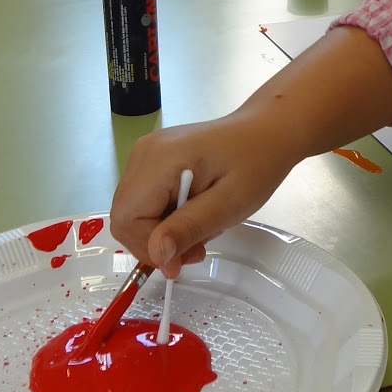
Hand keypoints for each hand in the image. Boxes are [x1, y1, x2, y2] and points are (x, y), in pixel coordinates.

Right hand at [110, 115, 293, 277]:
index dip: (149, 246)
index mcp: (159, 159)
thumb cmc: (256, 163)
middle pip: (125, 216)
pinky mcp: (153, 161)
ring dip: (161, 233)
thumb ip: (189, 227)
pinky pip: (145, 201)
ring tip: (200, 230)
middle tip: (196, 249)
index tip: (183, 259)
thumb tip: (157, 255)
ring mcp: (146, 155)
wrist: (266, 132)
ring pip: (133, 212)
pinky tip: (193, 214)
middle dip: (155, 243)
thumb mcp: (229, 203)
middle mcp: (143, 154)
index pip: (127, 218)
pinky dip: (164, 218)